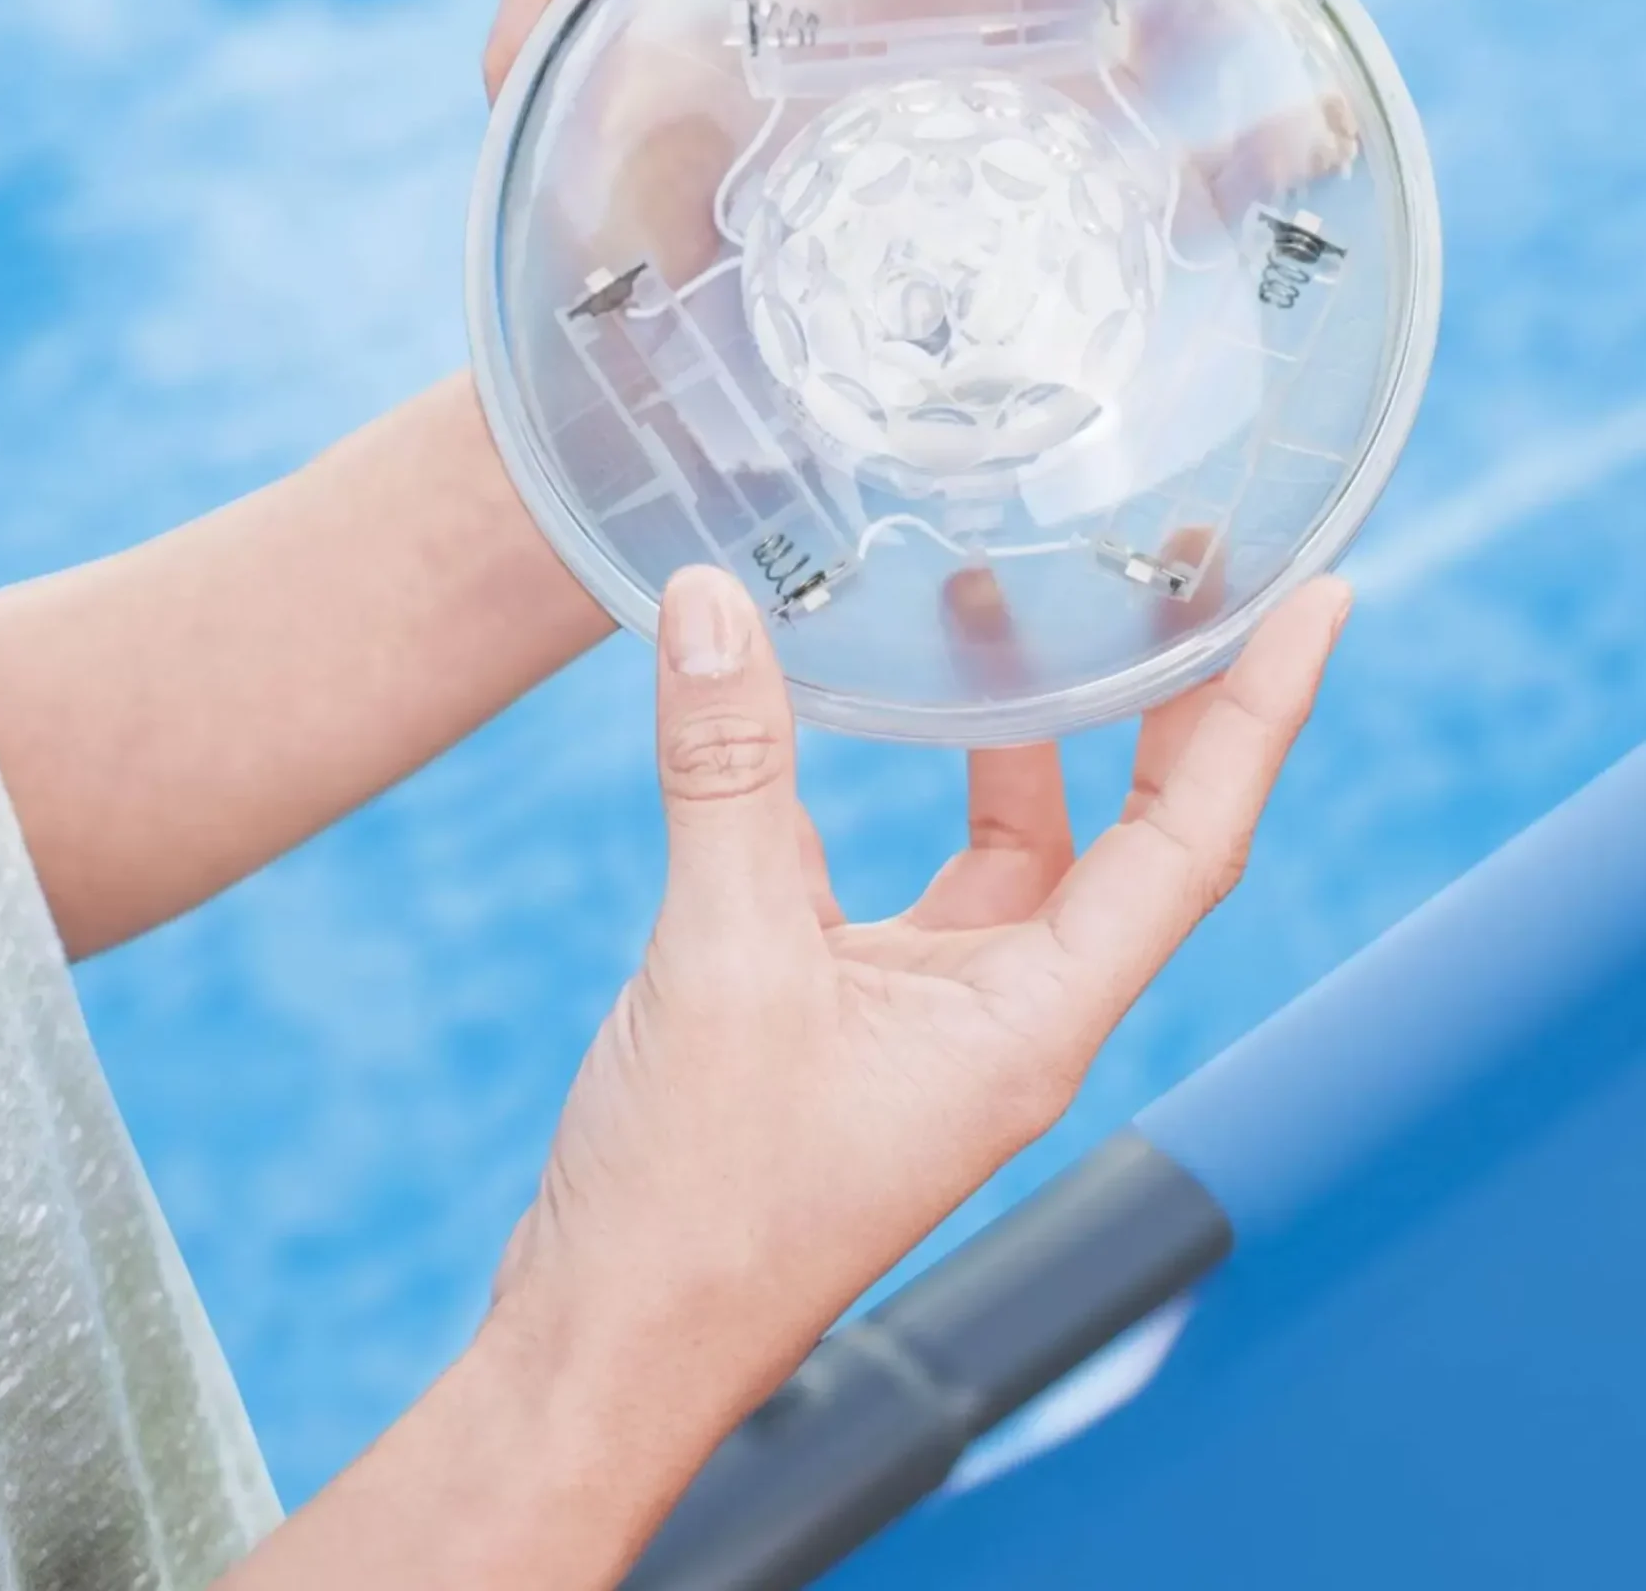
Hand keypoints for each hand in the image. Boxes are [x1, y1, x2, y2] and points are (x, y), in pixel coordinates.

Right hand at [489, 560, 1349, 1566]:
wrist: (606, 1345)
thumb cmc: (694, 1212)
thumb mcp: (721, 960)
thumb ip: (729, 775)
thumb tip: (715, 606)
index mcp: (1030, 1023)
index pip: (1190, 843)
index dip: (1257, 716)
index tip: (1311, 605)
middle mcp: (1009, 1017)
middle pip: (1133, 831)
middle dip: (1163, 701)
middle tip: (1181, 573)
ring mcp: (936, 1019)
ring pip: (1019, 845)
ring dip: (1021, 729)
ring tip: (1003, 601)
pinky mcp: (858, 1016)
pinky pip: (912, 873)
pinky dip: (897, 785)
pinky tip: (854, 707)